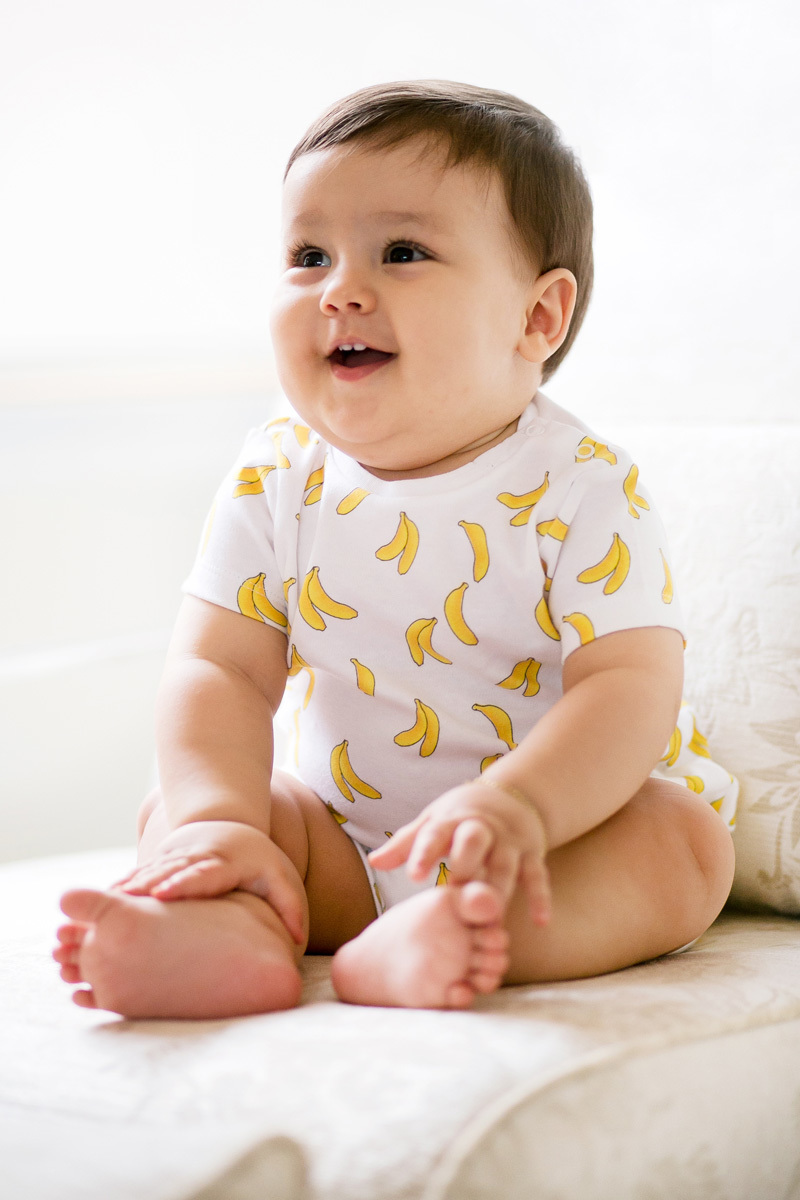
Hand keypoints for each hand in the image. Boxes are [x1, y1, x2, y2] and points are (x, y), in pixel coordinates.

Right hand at [114, 821, 305, 944]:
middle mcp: (197, 856)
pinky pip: (141, 871)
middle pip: (171, 870)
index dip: (183, 883)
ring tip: (109, 900)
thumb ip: (289, 905)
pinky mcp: (162, 859)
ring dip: (132, 884)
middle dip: (149, 884)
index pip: (204, 874)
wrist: (230, 821)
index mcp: (226, 862)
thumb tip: (297, 938)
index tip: (164, 893)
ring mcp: (177, 855)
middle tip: (126, 899)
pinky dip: (124, 883)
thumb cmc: (257, 859)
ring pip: (152, 869)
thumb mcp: (280, 876)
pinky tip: (106, 896)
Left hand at [368, 780, 550, 924]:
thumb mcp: (433, 822)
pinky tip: (539, 922)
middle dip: (467, 865)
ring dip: (499, 890)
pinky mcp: (532, 854)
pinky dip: (540, 898)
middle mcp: (482, 828)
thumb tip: (373, 862)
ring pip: (506, 864)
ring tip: (492, 919)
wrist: (511, 796)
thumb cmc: (461, 817)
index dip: (424, 853)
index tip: (414, 876)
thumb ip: (406, 844)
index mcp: (452, 820)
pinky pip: (537, 876)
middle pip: (475, 841)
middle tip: (456, 895)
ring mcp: (510, 841)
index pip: (435, 833)